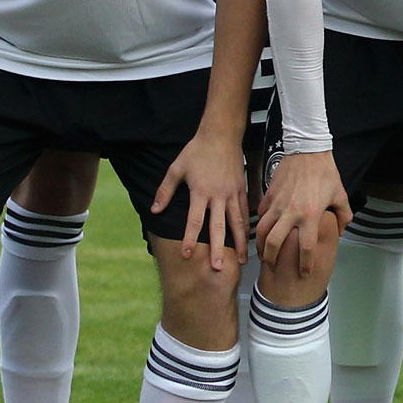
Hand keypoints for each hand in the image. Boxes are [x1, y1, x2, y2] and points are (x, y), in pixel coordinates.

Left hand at [152, 127, 250, 271]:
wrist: (221, 135)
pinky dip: (247, 228)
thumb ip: (165, 191)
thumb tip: (154, 210)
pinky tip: (247, 240)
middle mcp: (219, 195)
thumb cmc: (197, 151)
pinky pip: (245, 213)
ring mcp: (233, 194)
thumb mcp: (176, 168)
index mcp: (201, 191)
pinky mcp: (242, 190)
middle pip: (219, 227)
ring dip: (239, 244)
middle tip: (219, 268)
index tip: (187, 255)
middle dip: (219, 249)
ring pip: (238, 223)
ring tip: (241, 261)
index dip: (190, 239)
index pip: (195, 221)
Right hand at [255, 150, 352, 277]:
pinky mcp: (268, 195)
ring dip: (260, 244)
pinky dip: (260, 224)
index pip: (306, 248)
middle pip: (274, 243)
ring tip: (262, 252)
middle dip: (271, 259)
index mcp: (310, 215)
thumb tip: (339, 231)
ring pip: (261, 230)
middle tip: (272, 266)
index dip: (305, 264)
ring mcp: (277, 204)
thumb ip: (343, 216)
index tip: (304, 273)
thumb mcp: (340, 194)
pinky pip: (260, 214)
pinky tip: (263, 230)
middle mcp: (291, 213)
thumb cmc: (325, 172)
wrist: (307, 150)